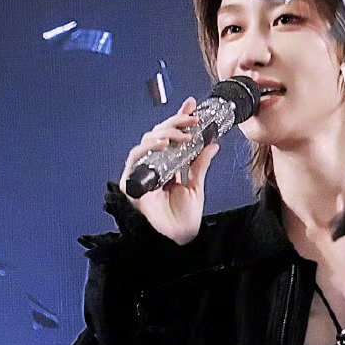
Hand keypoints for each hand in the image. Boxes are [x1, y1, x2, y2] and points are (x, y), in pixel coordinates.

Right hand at [120, 97, 218, 245]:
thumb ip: (199, 165)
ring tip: (181, 133)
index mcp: (168, 165)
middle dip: (175, 123)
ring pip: (148, 141)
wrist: (176, 238)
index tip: (192, 105)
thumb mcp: (196, 186)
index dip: (180, 119)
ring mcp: (142, 171)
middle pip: (160, 135)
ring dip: (165, 133)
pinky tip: (163, 143)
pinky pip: (136, 157)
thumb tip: (212, 144)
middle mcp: (154, 165)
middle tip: (192, 119)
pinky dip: (148, 147)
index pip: (173, 137)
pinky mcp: (132, 180)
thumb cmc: (183, 219)